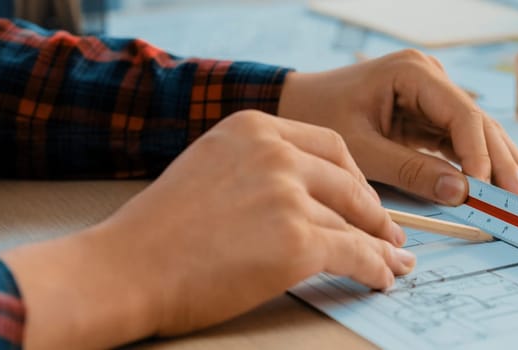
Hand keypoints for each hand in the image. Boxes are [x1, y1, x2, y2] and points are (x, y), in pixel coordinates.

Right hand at [0, 111, 414, 347]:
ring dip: (379, 245)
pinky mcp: (298, 241)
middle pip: (349, 181)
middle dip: (374, 212)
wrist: (124, 268)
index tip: (365, 199)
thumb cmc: (158, 231)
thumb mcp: (209, 167)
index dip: (355, 177)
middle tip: (389, 233)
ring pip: (353, 221)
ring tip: (392, 260)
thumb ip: (258, 168)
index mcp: (253, 127)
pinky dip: (376, 268)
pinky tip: (381, 278)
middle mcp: (275, 153)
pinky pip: (356, 254)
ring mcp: (288, 195)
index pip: (330, 145)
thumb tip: (306, 194)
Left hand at [279, 49, 517, 205]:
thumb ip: (411, 170)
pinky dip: (483, 166)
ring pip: (478, 134)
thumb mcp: (362, 148)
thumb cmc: (320, 117)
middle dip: (506, 164)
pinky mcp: (429, 115)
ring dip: (504, 166)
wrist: (294, 104)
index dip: (482, 156)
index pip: (463, 116)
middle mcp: (430, 78)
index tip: (494, 191)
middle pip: (480, 124)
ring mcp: (433, 95)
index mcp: (413, 73)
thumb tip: (461, 193)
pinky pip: (463, 143)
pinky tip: (508, 186)